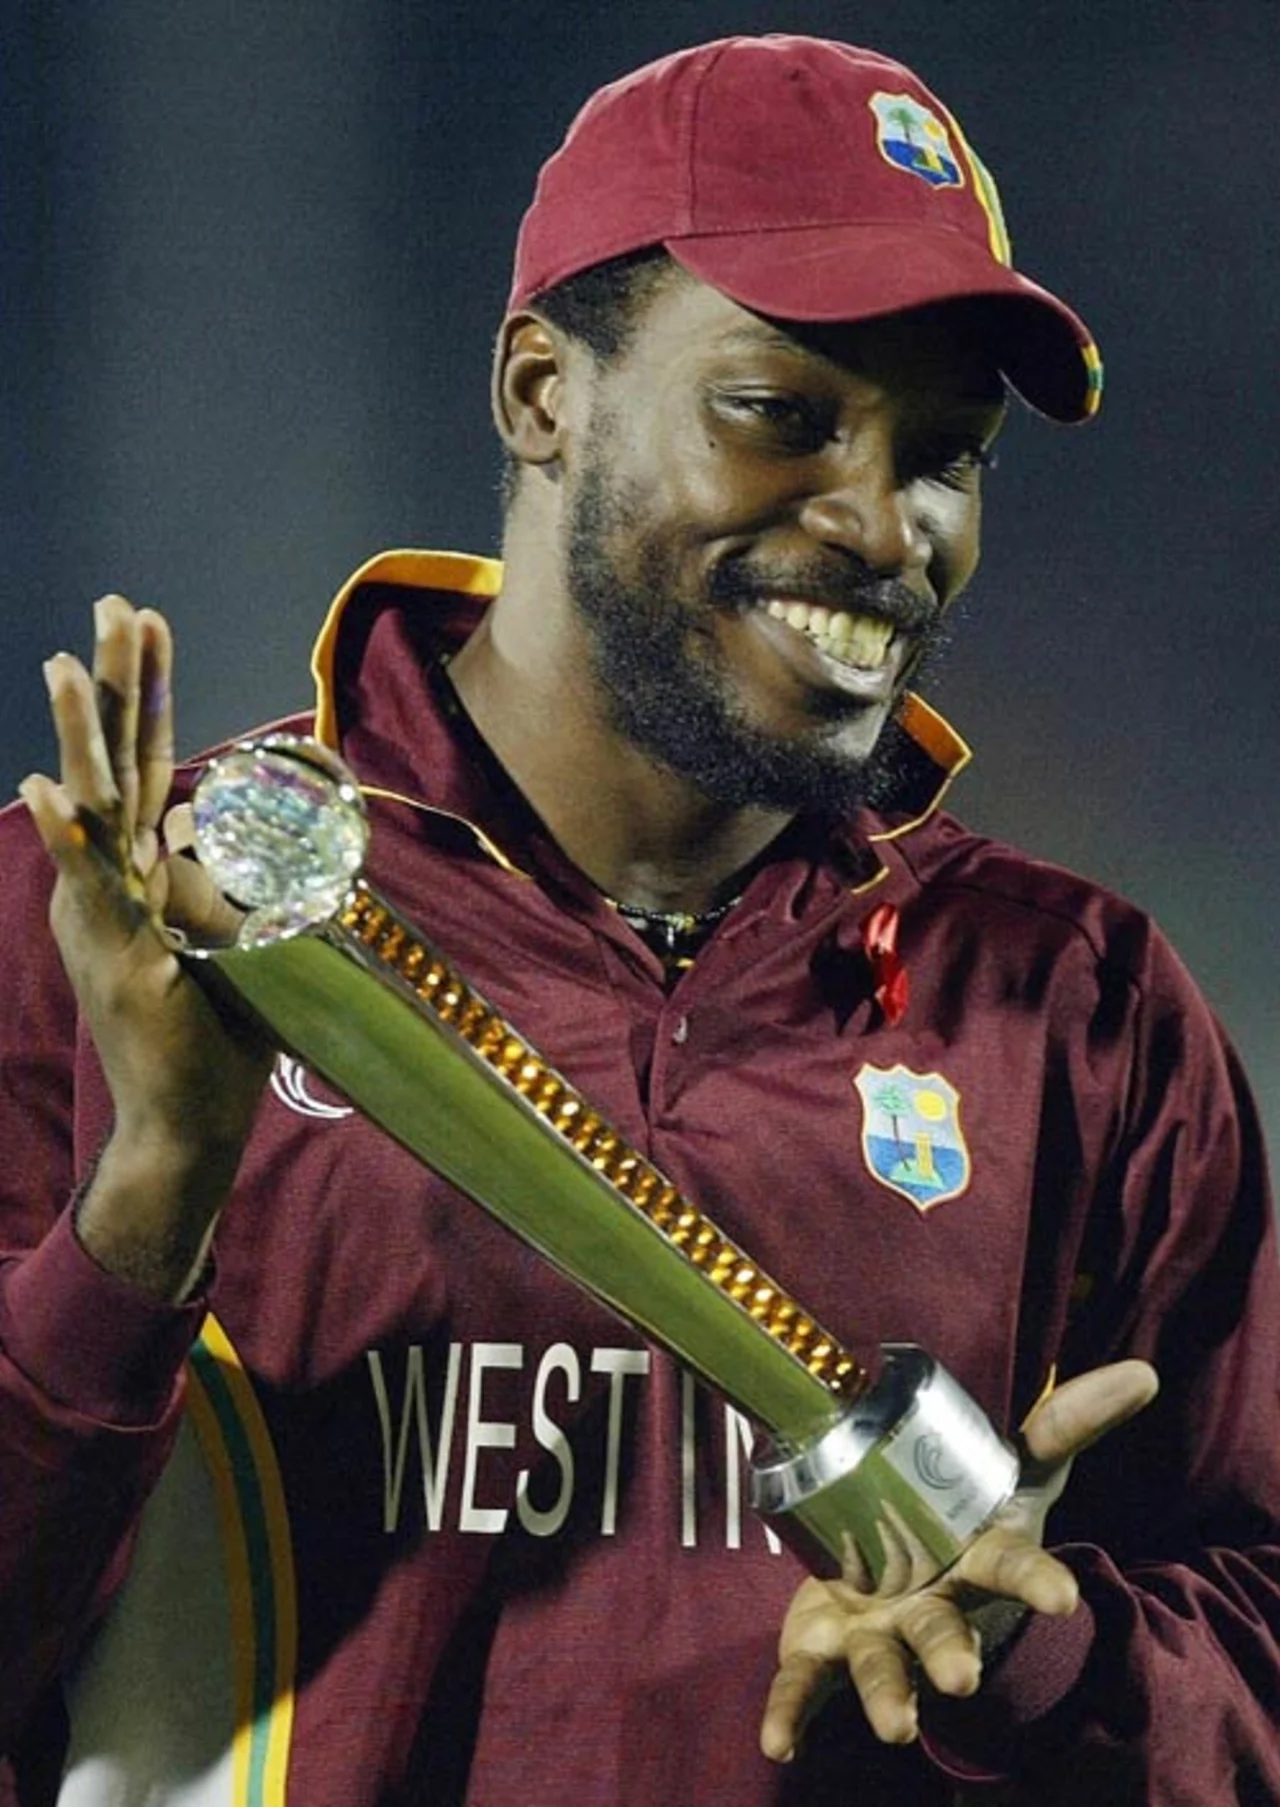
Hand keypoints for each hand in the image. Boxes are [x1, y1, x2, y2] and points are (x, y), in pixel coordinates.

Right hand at [19, 595, 273, 1295]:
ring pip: (96, 810)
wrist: (185, 1119)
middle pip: (118, 763)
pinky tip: (48, 790)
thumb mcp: (242, 940)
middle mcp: (109, 881)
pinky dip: (73, 839)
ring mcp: (103, 917)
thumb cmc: (217, 1033)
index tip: (149, 621)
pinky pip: (96, 889)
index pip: (149, 761)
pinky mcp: (114, 958)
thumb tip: (268, 832)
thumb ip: (244, 883)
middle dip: (115, 682)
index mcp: (139, 871)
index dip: (147, 691)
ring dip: (80, 736)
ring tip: (64, 664)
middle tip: (114, 604)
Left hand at [759, 1358, 1158, 1757]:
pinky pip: (806, 1684)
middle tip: (962, 1678)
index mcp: (975, 1564)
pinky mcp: (826, 1649)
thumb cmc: (969, 1525)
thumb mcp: (1016, 1473)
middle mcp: (931, 1608)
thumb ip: (1064, 1425)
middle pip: (946, 1634)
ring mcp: (879, 1633)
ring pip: (883, 1666)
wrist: (909, 1575)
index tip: (1064, 1597)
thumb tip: (1142, 1373)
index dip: (1036, 1583)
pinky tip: (776, 1745)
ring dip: (887, 1696)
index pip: (1013, 1571)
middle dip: (952, 1656)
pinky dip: (789, 1713)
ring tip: (895, 1726)